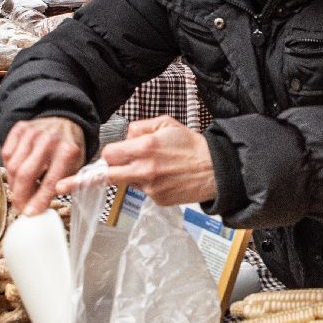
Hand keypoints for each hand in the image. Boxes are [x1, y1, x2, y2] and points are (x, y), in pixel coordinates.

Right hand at [1, 117, 85, 215]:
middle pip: (25, 174)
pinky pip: (6, 154)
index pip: (49, 182)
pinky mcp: (19, 129)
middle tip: (21, 206)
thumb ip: (62, 186)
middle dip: (20, 195)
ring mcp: (32, 133)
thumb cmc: (69, 149)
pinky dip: (9, 167)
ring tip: (21, 190)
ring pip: (12, 166)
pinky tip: (19, 171)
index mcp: (67, 152)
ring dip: (13, 184)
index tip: (30, 213)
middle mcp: (48, 140)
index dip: (38, 200)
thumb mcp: (76, 168)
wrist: (65, 121)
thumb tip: (40, 206)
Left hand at [86, 116, 216, 205]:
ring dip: (132, 176)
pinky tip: (163, 177)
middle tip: (108, 169)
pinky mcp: (158, 199)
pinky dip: (148, 185)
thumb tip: (125, 136)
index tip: (113, 154)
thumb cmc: (191, 146)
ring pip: (127, 183)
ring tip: (153, 168)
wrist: (214, 169)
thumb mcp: (165, 124)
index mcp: (145, 148)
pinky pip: (143, 192)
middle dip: (107, 171)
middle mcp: (144, 170)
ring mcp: (150, 187)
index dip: (109, 153)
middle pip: (108, 176)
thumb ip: (139, 127)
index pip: (108, 155)